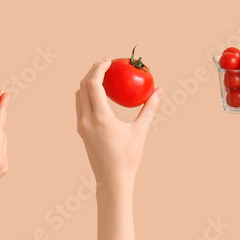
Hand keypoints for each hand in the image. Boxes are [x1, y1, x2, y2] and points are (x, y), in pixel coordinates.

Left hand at [76, 59, 161, 188]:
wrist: (112, 180)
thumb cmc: (129, 157)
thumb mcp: (140, 131)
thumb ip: (149, 108)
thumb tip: (160, 90)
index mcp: (101, 118)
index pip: (93, 84)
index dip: (99, 68)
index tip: (110, 60)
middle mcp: (87, 120)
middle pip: (82, 86)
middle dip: (93, 71)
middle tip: (107, 64)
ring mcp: (81, 125)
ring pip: (78, 95)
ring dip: (88, 82)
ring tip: (103, 75)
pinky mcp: (81, 130)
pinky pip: (80, 105)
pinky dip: (87, 94)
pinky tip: (100, 93)